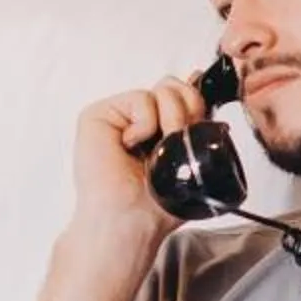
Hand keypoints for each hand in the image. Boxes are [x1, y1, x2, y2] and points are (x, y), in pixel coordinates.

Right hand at [66, 75, 212, 254]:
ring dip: (171, 120)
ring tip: (159, 151)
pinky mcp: (100, 114)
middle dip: (190, 113)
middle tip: (179, 145)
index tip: (200, 120)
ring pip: (164, 89)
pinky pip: (141, 98)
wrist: (131, 221)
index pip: (185, 94)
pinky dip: (145, 124)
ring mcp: (120, 115)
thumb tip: (197, 79)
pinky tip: (132, 146)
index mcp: (160, 128)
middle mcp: (140, 119)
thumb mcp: (189, 158)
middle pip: (178, 86)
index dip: (197, 101)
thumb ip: (193, 120)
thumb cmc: (156, 204)